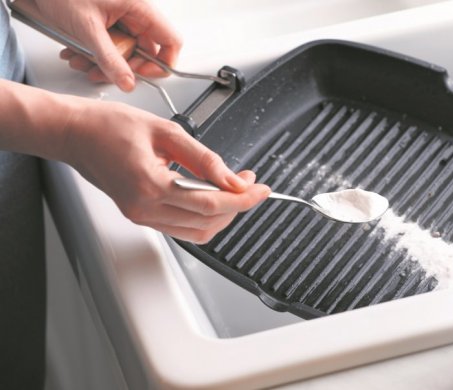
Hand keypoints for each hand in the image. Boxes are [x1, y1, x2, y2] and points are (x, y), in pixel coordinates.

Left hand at [32, 0, 180, 90]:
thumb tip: (128, 82)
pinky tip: (77, 52)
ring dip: (104, 62)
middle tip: (104, 72)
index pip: (170, 41)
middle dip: (122, 66)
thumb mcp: (87, 29)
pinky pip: (110, 44)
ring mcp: (121, 17)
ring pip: (125, 50)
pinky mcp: (108, 21)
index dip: (161, 63)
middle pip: (145, 50)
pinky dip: (94, 53)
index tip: (142, 74)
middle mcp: (134, 12)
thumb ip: (109, 59)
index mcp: (139, 7)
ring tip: (82, 61)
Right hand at [62, 98, 270, 242]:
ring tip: (236, 188)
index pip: (210, 203)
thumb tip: (233, 178)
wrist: (74, 134)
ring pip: (197, 231)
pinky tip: (214, 196)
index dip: (243, 199)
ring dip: (223, 214)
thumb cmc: (109, 126)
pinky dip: (204, 216)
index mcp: (150, 185)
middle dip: (237, 205)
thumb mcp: (166, 131)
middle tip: (250, 183)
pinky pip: (182, 227)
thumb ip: (204, 158)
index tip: (261, 189)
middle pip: (207, 222)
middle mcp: (144, 209)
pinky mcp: (140, 216)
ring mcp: (141, 216)